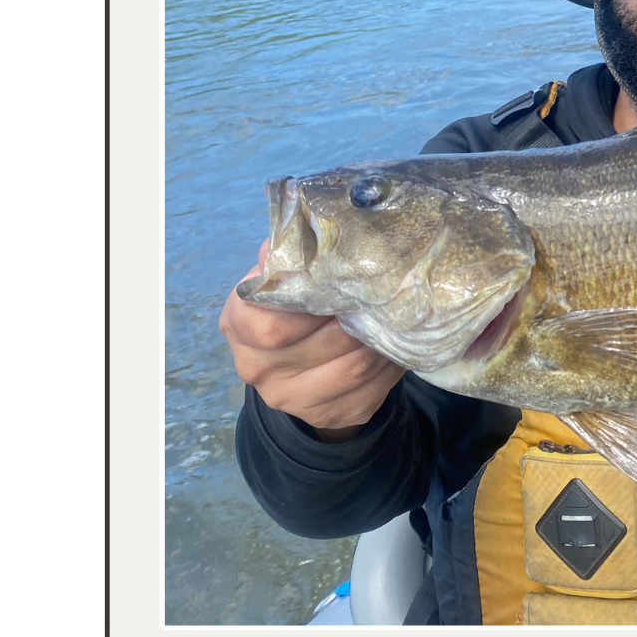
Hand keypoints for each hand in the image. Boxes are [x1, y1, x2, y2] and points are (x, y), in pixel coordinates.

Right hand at [218, 241, 403, 438]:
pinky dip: (392, 364)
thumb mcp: (287, 275)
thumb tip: (319, 221)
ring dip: (382, 340)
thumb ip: (296, 252)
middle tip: (385, 294)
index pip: (272, 321)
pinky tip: (397, 345)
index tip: (344, 282)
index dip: (314, 303)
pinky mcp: (329, 415)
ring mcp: (290, 398)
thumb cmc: (296, 306)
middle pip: (322, 342)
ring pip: (354, 368)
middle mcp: (256, 367)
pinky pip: (372, 389)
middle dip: (360, 316)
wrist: (300, 367)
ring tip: (397, 317)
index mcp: (240, 324)